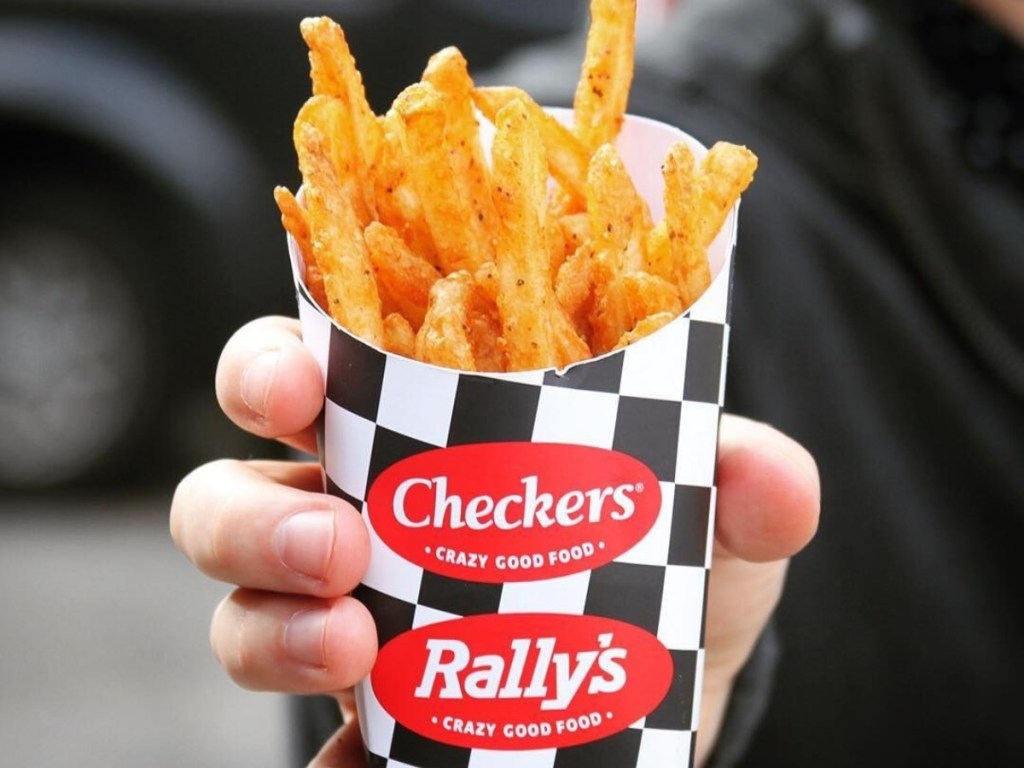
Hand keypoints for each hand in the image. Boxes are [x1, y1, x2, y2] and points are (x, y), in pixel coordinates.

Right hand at [171, 316, 819, 767]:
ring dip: (271, 633)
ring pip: (239, 615)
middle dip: (251, 518)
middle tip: (338, 547)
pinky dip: (333, 765)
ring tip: (355, 656)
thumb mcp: (710, 516)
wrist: (667, 696)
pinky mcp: (371, 727)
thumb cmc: (664, 566)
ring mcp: (348, 626)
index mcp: (413, 434)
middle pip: (227, 499)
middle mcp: (356, 520)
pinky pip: (311, 747)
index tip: (297, 387)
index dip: (269, 369)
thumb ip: (746, 485)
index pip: (300, 376)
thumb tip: (767, 476)